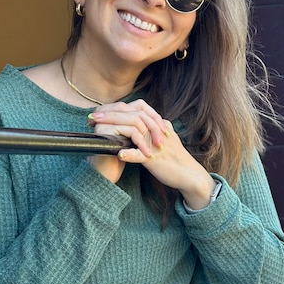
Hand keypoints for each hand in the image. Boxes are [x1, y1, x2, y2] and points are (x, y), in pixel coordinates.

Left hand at [87, 100, 215, 207]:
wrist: (190, 174)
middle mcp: (157, 131)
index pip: (137, 109)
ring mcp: (156, 144)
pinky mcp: (156, 159)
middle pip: (132, 117)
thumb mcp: (167, 139)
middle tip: (93, 116)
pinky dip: (129, 154)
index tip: (101, 111)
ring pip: (133, 132)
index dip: (117, 109)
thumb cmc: (177, 159)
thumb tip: (142, 123)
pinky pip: (141, 155)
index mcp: (159, 125)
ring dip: (114, 129)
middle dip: (111, 115)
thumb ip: (156, 130)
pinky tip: (118, 154)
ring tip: (98, 129)